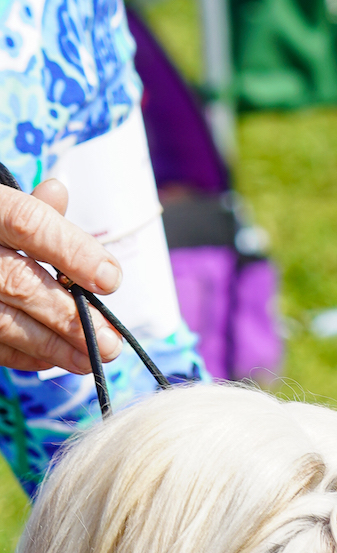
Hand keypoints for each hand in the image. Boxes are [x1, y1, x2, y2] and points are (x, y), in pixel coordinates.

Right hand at [0, 176, 121, 372]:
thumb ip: (32, 207)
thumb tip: (57, 192)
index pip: (28, 224)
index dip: (72, 252)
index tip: (111, 280)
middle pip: (19, 282)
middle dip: (68, 316)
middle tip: (110, 342)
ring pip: (3, 321)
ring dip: (51, 346)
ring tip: (90, 359)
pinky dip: (21, 355)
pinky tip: (51, 360)